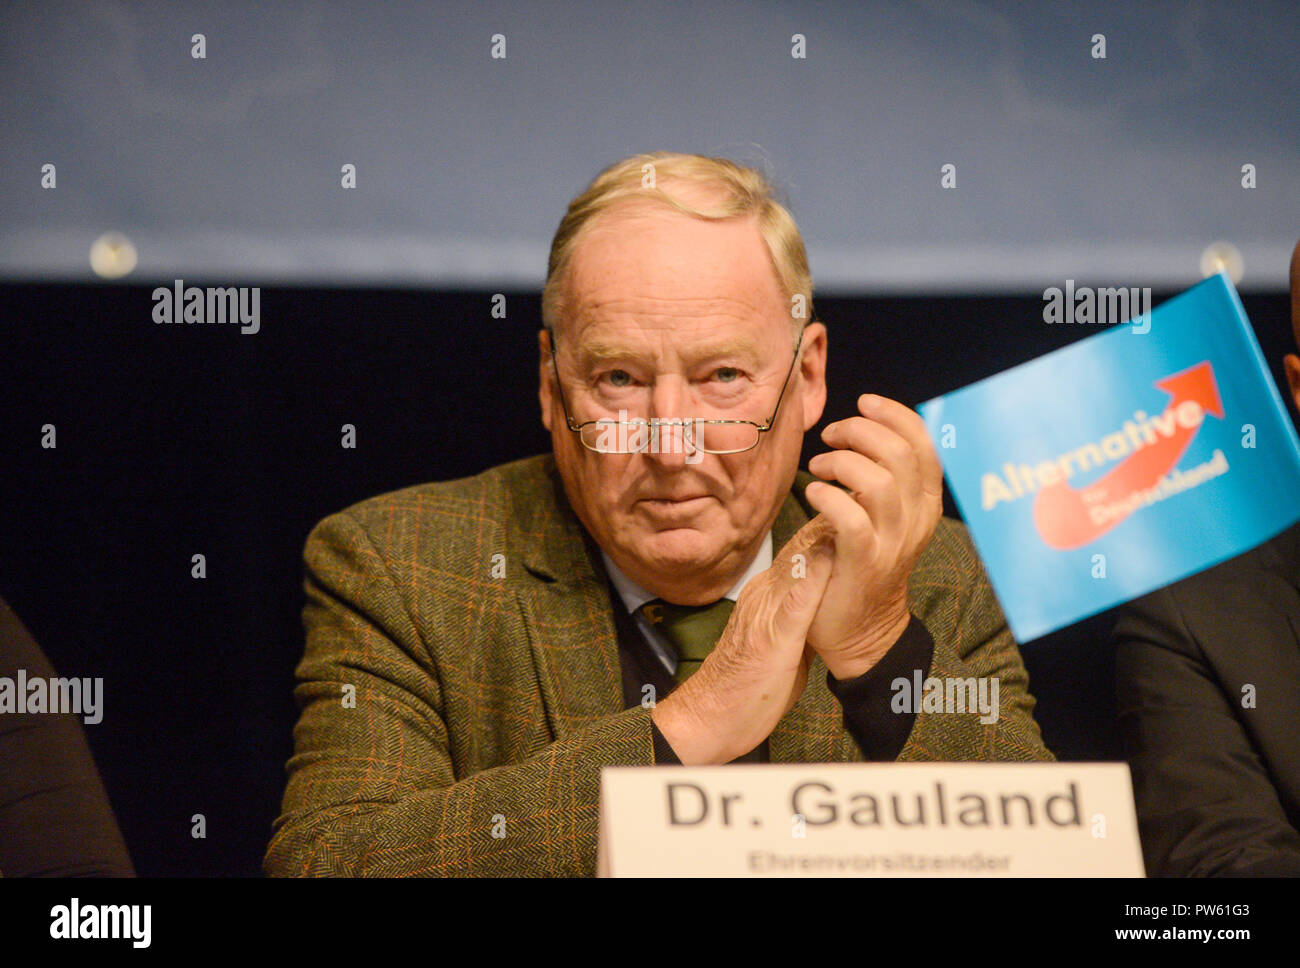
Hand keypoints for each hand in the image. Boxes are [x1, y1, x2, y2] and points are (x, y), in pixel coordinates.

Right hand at [651, 521, 834, 764]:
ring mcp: (765, 615)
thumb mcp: (778, 641)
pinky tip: (828, 558)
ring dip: (823, 537)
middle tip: (857, 492)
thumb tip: (820, 593)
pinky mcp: (771, 640)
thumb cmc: (745, 687)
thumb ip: (797, 614)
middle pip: (801, 549)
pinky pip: (793, 604)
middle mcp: (764, 597)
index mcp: (767, 597)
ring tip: (850, 507)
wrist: (708, 719)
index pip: (800, 552)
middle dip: (830, 520)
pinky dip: (812, 579)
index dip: (827, 526)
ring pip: (797, 566)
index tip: (852, 504)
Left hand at [802, 393, 943, 679]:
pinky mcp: (864, 563)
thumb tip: (864, 429)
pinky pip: (850, 518)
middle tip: (832, 435)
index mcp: (926, 503)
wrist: (860, 629)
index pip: (925, 444)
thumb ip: (884, 477)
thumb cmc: (863, 560)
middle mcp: (916, 520)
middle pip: (899, 454)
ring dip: (840, 462)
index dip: (895, 414)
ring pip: (876, 481)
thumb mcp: (886, 515)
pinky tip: (813, 493)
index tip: (864, 402)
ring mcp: (892, 543)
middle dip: (860, 431)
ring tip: (819, 466)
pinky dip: (828, 496)